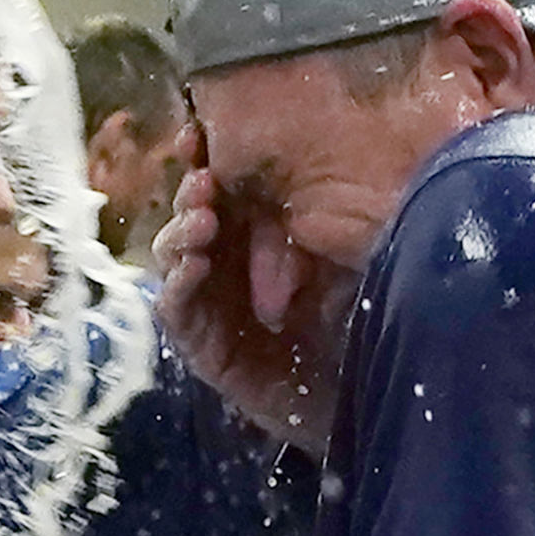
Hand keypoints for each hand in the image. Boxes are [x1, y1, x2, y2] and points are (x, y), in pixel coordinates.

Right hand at [154, 164, 354, 449]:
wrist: (359, 401)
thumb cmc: (358, 327)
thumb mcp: (351, 260)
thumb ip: (329, 221)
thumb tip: (324, 166)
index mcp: (258, 238)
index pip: (222, 191)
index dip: (202, 159)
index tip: (196, 134)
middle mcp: (229, 266)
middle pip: (191, 218)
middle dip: (189, 196)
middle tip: (204, 182)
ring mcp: (212, 307)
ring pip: (175, 259)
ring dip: (181, 235)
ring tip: (202, 223)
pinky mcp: (204, 348)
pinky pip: (177, 311)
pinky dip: (178, 287)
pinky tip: (193, 268)